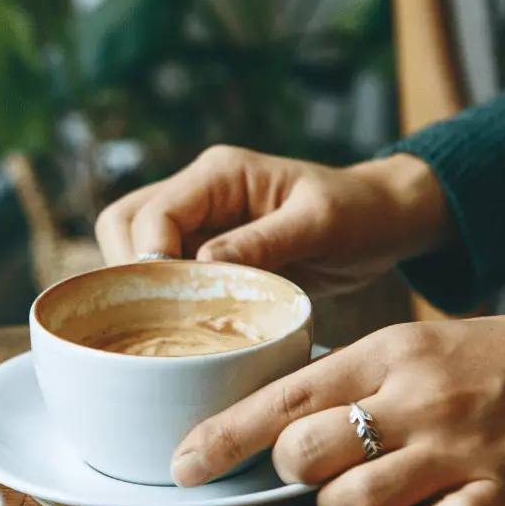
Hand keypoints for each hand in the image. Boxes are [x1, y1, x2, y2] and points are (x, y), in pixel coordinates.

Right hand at [96, 146, 453, 295]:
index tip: (170, 304)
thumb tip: (202, 266)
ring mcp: (197, 222)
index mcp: (218, 173)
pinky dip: (161, 301)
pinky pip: (162, 273)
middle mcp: (197, 192)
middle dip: (128, 272)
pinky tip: (181, 332)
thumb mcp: (319, 224)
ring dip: (139, 289)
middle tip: (155, 322)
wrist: (382, 222)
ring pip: (132, 250)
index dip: (149, 260)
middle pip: (123, 225)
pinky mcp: (203, 252)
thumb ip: (263, 242)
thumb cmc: (359, 213)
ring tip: (165, 329)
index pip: (153, 214)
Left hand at [170, 317, 504, 505]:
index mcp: (386, 354)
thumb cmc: (493, 362)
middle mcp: (414, 399)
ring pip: (350, 505)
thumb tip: (273, 421)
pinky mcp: (499, 499)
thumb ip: (347, 378)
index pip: (283, 397)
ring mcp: (457, 451)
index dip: (223, 436)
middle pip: (303, 454)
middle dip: (293, 472)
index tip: (182, 467)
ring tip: (378, 489)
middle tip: (316, 466)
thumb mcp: (415, 345)